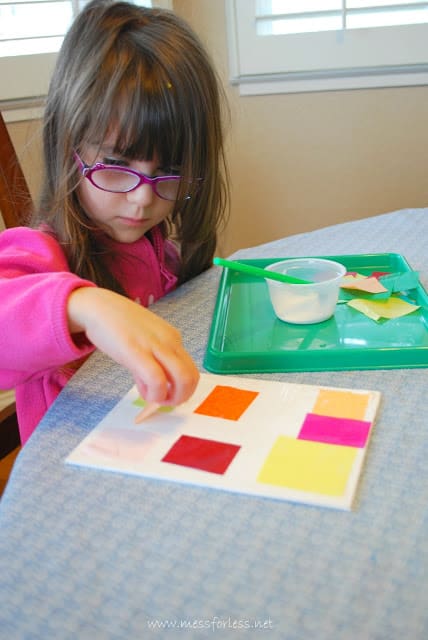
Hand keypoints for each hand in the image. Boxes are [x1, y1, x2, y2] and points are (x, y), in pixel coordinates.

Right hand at [67, 287, 198, 405]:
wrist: (99, 306)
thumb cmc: (120, 324)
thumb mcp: (145, 340)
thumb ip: (152, 361)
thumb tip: (156, 385)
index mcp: (173, 338)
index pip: (191, 370)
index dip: (182, 389)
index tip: (166, 393)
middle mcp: (170, 341)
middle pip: (192, 377)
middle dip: (181, 398)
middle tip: (163, 401)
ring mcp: (155, 345)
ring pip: (182, 379)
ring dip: (171, 398)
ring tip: (153, 397)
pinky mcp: (136, 351)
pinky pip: (156, 379)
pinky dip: (154, 393)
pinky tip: (141, 390)